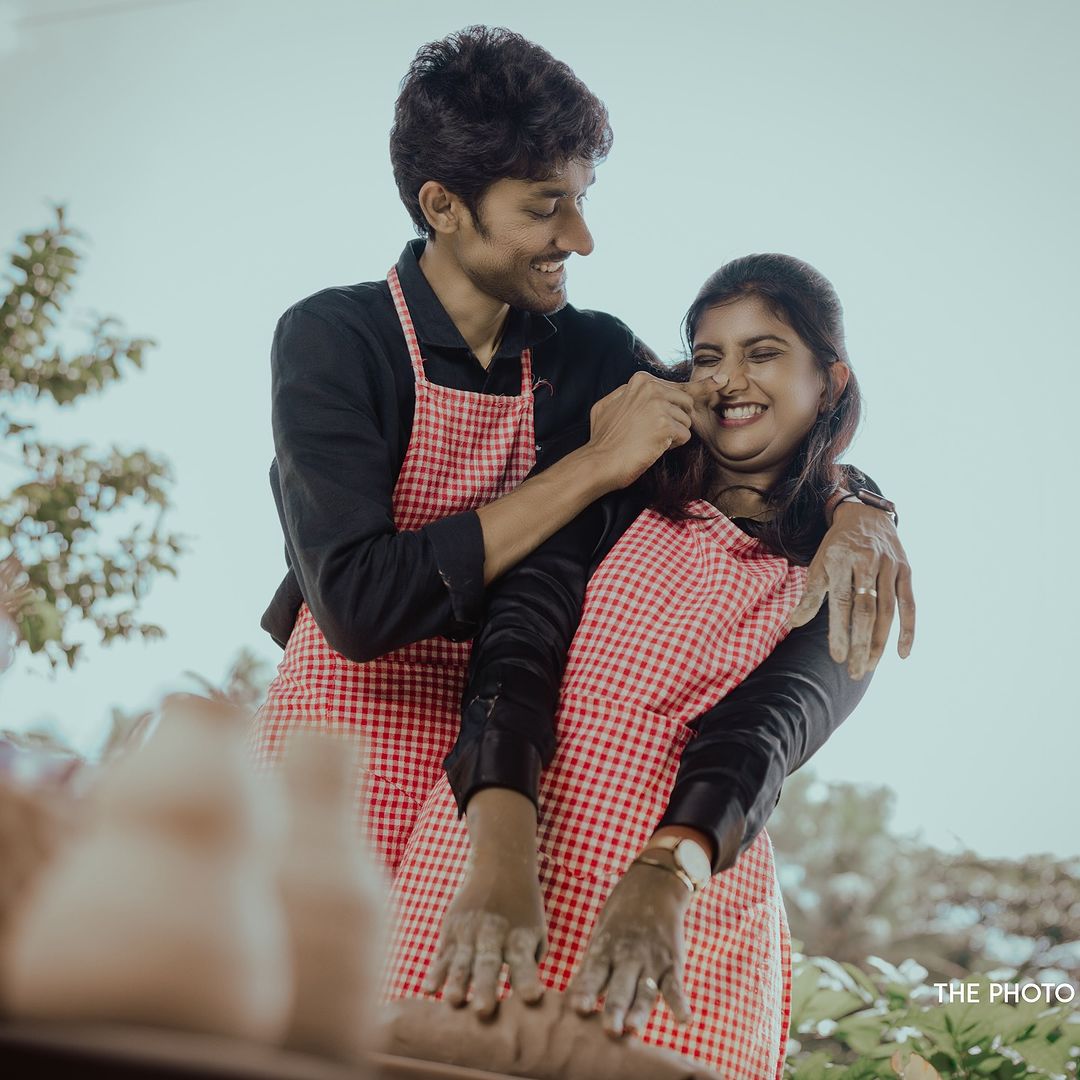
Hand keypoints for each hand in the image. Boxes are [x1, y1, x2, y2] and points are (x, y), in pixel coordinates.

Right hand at [422, 789, 545, 1016]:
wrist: (500, 865)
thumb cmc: (523, 910)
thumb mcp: (536, 931)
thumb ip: (530, 964)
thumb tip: (522, 1001)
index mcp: (520, 938)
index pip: (525, 963)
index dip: (528, 980)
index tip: (533, 997)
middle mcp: (494, 935)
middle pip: (489, 964)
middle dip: (486, 988)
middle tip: (483, 1011)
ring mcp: (469, 932)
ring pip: (461, 961)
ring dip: (457, 982)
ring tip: (453, 1002)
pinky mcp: (450, 929)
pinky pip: (442, 955)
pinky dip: (436, 972)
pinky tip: (429, 988)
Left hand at [568, 861, 692, 1037]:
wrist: (655, 885)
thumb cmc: (619, 917)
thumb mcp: (601, 934)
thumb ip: (592, 968)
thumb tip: (571, 1001)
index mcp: (606, 948)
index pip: (594, 972)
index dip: (586, 990)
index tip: (578, 1008)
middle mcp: (628, 956)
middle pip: (621, 987)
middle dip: (615, 1008)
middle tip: (609, 1030)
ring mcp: (652, 960)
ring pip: (646, 991)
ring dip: (640, 1011)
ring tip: (633, 1028)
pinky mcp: (673, 963)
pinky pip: (677, 986)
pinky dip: (681, 1004)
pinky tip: (684, 1021)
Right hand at [586, 372, 708, 490]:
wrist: (599, 461)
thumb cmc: (603, 438)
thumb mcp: (610, 404)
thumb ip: (630, 393)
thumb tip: (649, 388)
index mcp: (641, 380)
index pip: (678, 385)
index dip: (699, 389)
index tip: (721, 382)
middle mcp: (651, 388)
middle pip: (686, 403)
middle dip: (676, 420)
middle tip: (652, 433)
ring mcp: (658, 405)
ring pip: (686, 421)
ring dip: (672, 435)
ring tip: (649, 440)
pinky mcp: (665, 425)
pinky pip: (684, 436)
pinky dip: (672, 445)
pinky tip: (653, 447)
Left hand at [788, 501, 914, 678]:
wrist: (866, 515)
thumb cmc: (837, 547)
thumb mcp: (819, 565)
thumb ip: (810, 595)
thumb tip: (793, 624)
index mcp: (841, 561)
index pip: (840, 603)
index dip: (840, 631)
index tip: (837, 657)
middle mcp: (867, 562)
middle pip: (866, 610)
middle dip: (860, 643)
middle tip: (855, 671)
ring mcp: (889, 566)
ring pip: (888, 610)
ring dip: (881, 641)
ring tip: (870, 666)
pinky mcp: (906, 570)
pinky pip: (910, 604)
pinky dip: (909, 629)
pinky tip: (903, 653)